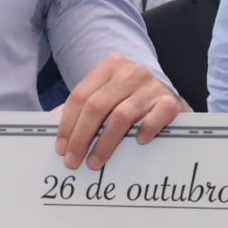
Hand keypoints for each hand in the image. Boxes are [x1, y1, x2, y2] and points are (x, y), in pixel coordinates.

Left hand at [54, 53, 186, 170]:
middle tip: (73, 160)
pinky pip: (156, 116)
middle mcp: (131, 72)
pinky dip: (146, 130)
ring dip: (105, 143)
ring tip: (95, 161)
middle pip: (97, 106)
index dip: (67, 123)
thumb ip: (83, 107)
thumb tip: (57, 132)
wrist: (167, 93)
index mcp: (109, 66)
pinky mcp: (170, 101)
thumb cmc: (129, 97)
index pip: (80, 95)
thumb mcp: (105, 95)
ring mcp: (152, 85)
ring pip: (121, 115)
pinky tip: (138, 142)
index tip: (61, 148)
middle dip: (81, 137)